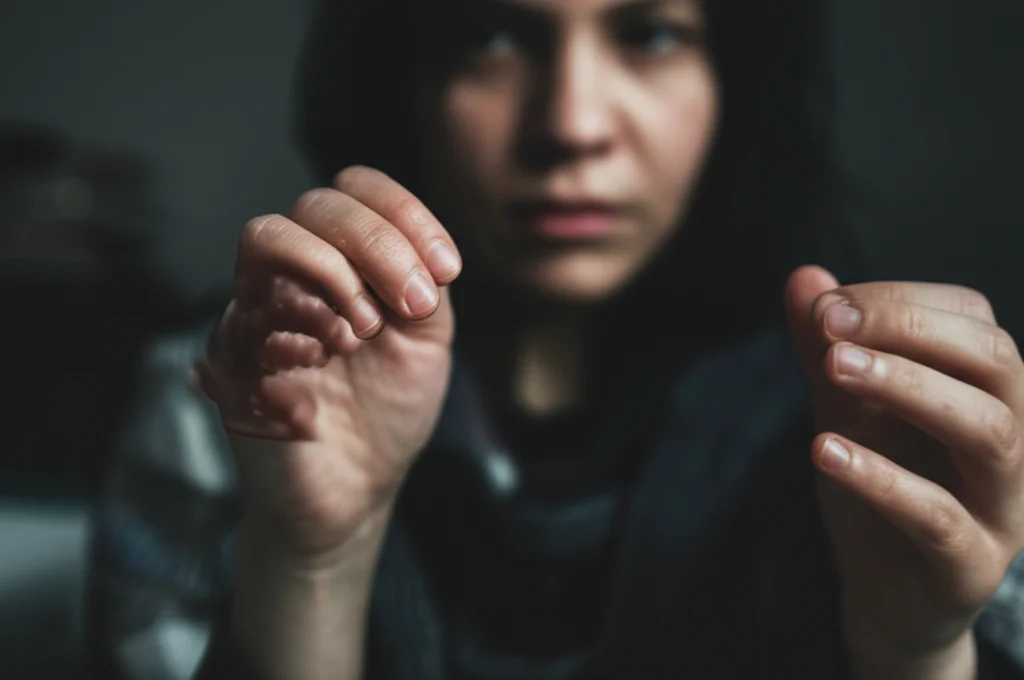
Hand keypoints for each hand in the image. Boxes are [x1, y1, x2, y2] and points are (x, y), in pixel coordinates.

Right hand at [195, 166, 461, 559]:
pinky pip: (245, 307)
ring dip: (331, 274)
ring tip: (363, 333)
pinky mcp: (229, 355)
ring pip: (268, 237)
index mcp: (345, 261)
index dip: (403, 212)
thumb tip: (419, 248)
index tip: (447, 270)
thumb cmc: (388, 410)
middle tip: (407, 308)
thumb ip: (424, 280)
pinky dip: (297, 325)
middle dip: (376, 246)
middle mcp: (295, 274)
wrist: (356, 490)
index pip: (355, 189)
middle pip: (314, 205)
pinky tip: (326, 361)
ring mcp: (256, 308)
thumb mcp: (428, 337)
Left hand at [785, 266, 1023, 676]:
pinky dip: (882, 478)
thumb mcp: (844, 409)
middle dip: (910, 330)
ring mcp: (1003, 503)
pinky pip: (941, 516)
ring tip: (834, 367)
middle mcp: (1014, 436)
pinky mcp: (973, 562)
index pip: (969, 318)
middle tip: (831, 326)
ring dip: (907, 386)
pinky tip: (823, 450)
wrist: (885, 591)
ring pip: (986, 429)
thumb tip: (804, 276)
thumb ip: (826, 348)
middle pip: (996, 360)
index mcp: (989, 390)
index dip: (898, 301)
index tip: (825, 306)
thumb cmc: (877, 485)